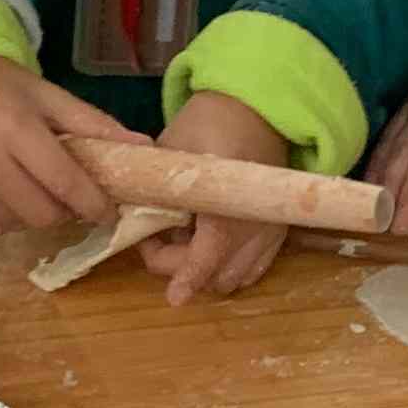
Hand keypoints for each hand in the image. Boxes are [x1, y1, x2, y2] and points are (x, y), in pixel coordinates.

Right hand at [0, 53, 145, 238]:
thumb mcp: (45, 93)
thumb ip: (93, 124)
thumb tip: (145, 148)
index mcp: (16, 131)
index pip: (67, 185)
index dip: (95, 205)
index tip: (108, 210)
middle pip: (44, 216)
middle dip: (64, 210)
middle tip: (65, 193)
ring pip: (15, 227)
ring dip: (31, 214)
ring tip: (27, 187)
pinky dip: (0, 221)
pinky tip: (0, 195)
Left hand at [143, 91, 291, 304]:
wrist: (256, 110)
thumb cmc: (209, 124)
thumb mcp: (172, 149)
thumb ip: (155, 189)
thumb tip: (129, 219)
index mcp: (229, 200)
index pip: (210, 251)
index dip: (188, 276)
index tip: (174, 297)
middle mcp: (256, 224)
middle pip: (217, 275)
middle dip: (182, 269)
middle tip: (156, 240)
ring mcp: (271, 232)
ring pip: (235, 278)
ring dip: (204, 273)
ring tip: (182, 240)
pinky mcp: (277, 234)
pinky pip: (252, 270)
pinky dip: (226, 269)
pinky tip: (207, 246)